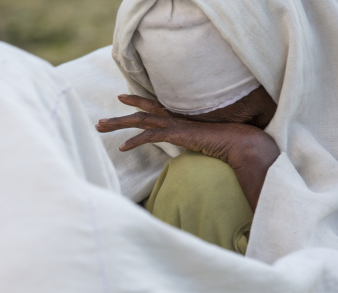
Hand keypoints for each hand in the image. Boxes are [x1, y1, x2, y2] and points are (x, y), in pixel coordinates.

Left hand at [96, 94, 279, 210]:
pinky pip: (150, 136)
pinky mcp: (176, 133)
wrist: (238, 141)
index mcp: (178, 117)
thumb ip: (193, 138)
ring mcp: (174, 124)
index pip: (152, 106)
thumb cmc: (224, 142)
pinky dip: (135, 141)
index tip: (122, 100)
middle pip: (140, 113)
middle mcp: (173, 117)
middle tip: (99, 123)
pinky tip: (122, 148)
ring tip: (100, 127)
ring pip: (139, 121)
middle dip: (118, 118)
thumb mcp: (203, 139)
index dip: (136, 103)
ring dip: (118, 124)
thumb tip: (190, 142)